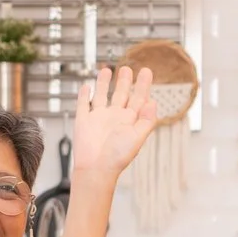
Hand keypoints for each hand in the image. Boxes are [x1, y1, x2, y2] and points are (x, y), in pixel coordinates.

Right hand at [72, 64, 159, 182]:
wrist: (96, 167)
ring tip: (107, 70)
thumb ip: (146, 120)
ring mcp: (99, 118)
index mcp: (129, 121)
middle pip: (121, 94)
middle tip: (127, 68)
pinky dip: (85, 95)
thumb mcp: (138, 137)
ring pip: (102, 95)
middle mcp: (114, 118)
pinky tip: (87, 86)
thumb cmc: (117, 157)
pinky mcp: (84, 121)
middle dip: (125, 81)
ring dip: (105, 83)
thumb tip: (153, 102)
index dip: (143, 85)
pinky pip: (84, 104)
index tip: (146, 72)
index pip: (138, 99)